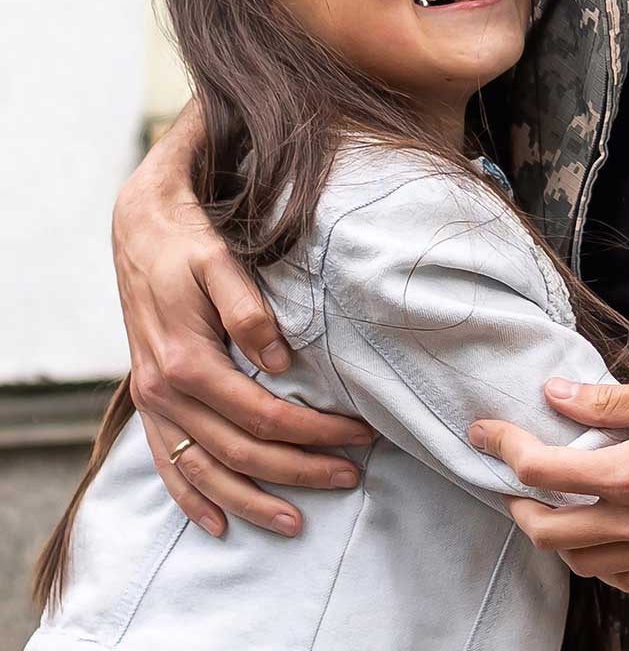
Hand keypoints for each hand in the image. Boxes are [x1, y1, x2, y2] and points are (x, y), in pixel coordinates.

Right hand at [115, 102, 371, 536]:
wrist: (141, 229)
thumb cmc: (190, 242)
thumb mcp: (222, 261)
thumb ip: (249, 311)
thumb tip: (281, 360)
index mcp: (188, 361)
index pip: (265, 415)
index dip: (316, 432)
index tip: (361, 435)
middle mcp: (164, 391)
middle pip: (241, 452)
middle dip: (299, 471)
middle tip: (350, 478)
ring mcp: (152, 402)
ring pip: (205, 470)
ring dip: (250, 501)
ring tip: (295, 522)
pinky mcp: (148, 401)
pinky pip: (166, 463)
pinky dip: (192, 498)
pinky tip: (216, 525)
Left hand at [468, 377, 628, 592]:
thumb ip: (613, 403)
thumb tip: (558, 395)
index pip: (546, 472)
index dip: (506, 450)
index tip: (488, 434)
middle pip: (550, 532)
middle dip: (518, 505)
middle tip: (514, 481)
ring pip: (584, 564)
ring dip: (557, 538)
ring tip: (555, 509)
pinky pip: (627, 581)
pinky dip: (602, 563)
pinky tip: (604, 538)